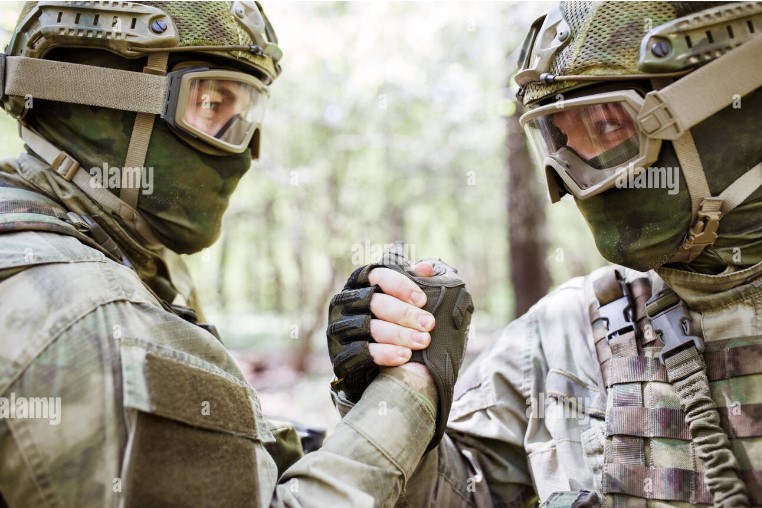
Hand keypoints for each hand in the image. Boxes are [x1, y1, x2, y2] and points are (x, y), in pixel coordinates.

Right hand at [327, 261, 434, 402]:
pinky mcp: (340, 353)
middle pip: (375, 303)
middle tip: (429, 323)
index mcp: (360, 282)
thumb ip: (414, 281)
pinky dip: (385, 353)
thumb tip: (426, 268)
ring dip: (399, 334)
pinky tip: (404, 355)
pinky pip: (362, 352)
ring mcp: (339, 327)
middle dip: (405, 313)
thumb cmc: (391, 320)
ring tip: (422, 341)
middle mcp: (345, 302)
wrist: (373, 365)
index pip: (378, 275)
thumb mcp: (402, 298)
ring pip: (370, 327)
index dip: (401, 286)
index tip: (422, 300)